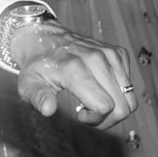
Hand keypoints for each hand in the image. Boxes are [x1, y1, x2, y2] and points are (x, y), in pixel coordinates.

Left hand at [11, 20, 135, 129]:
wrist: (45, 36)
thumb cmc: (37, 65)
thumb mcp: (28, 83)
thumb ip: (37, 97)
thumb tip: (48, 109)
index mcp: (75, 68)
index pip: (104, 106)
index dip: (95, 119)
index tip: (79, 114)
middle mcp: (96, 59)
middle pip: (123, 106)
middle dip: (108, 118)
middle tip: (88, 112)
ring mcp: (110, 54)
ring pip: (129, 97)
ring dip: (114, 107)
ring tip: (93, 100)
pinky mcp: (118, 52)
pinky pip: (129, 84)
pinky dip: (117, 92)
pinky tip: (99, 87)